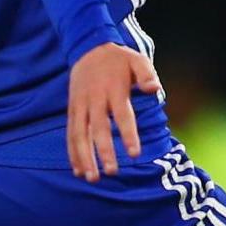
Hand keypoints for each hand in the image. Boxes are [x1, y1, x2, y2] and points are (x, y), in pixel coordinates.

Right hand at [67, 42, 161, 181]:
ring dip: (84, 157)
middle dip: (104, 151)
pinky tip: (78, 170)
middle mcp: (95, 98)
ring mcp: (81, 104)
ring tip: (92, 178)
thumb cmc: (119, 59)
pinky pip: (70, 133)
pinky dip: (73, 152)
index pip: (122, 114)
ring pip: (80, 134)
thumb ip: (147, 75)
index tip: (134, 154)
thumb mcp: (137, 60)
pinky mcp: (72, 109)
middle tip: (112, 171)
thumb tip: (155, 89)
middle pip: (98, 128)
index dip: (128, 134)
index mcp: (114, 88)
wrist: (88, 47)